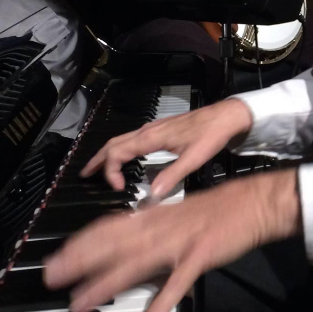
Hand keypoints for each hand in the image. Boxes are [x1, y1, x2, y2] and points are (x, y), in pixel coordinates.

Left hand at [44, 168, 301, 311]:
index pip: (109, 227)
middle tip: (51, 279)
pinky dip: (160, 304)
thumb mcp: (180, 213)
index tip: (59, 256)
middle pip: (112, 245)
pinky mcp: (199, 257)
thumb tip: (130, 239)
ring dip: (104, 284)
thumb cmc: (220, 209)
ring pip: (134, 264)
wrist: (255, 203)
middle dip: (79, 262)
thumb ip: (154, 226)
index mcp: (156, 216)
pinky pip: (176, 284)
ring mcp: (179, 242)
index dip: (81, 242)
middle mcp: (160, 227)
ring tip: (80, 304)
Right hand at [80, 96, 252, 196]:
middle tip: (85, 175)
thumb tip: (151, 195)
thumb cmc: (212, 135)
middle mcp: (148, 130)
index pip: (117, 152)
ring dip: (108, 154)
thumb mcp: (194, 158)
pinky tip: (126, 159)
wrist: (227, 116)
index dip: (110, 171)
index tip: (117, 187)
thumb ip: (173, 176)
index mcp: (151, 137)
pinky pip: (133, 139)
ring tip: (99, 169)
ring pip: (122, 139)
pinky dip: (122, 149)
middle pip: (113, 143)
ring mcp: (154, 128)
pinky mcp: (161, 129)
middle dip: (98, 160)